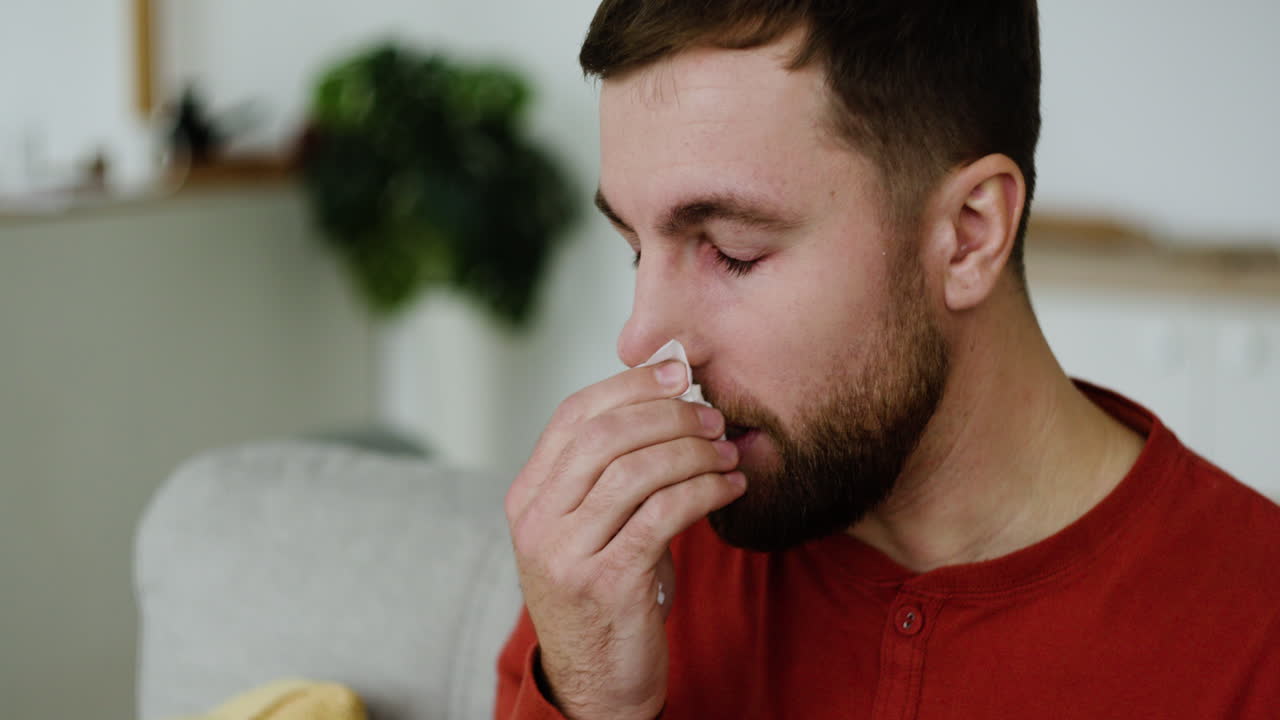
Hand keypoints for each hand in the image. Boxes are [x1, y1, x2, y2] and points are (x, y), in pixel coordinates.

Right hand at [505, 361, 745, 719]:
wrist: (597, 683)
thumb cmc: (605, 594)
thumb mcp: (591, 529)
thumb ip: (609, 473)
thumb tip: (669, 401)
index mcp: (527, 497)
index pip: (572, 416)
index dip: (628, 386)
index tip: (677, 371)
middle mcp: (536, 522)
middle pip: (602, 436)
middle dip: (666, 415)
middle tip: (712, 415)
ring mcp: (565, 553)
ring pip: (633, 472)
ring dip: (691, 452)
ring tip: (727, 451)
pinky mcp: (605, 582)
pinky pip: (661, 515)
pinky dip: (703, 491)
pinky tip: (729, 487)